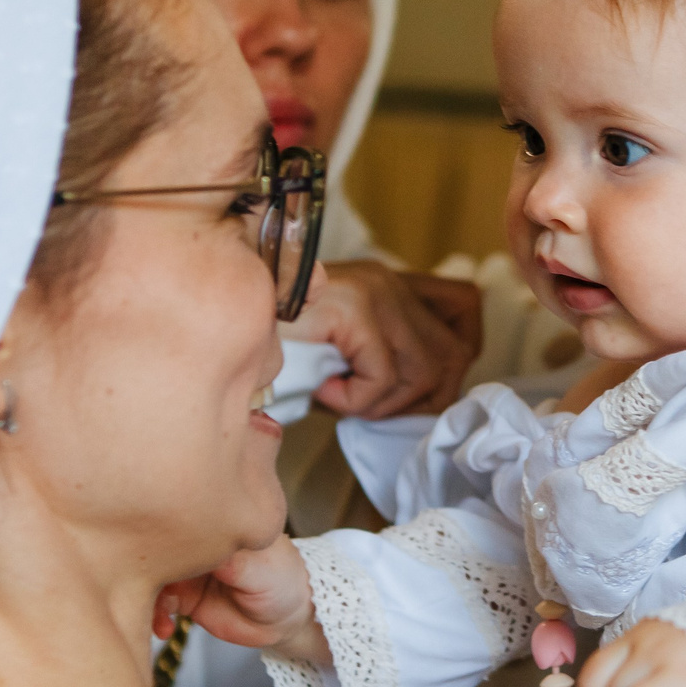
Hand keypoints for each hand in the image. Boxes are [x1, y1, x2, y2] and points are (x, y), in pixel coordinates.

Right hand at [155, 538, 326, 666]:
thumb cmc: (282, 582)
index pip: (183, 519)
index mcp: (217, 523)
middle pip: (159, 548)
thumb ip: (234, 562)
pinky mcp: (181, 596)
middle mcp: (198, 543)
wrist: (285, 618)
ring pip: (152, 576)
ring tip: (160, 618)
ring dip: (148, 597)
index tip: (154, 552)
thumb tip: (204, 550)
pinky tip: (164, 629)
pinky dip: (154, 616)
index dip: (164, 532)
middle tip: (144, 589)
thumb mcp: (263, 570)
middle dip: (146, 568)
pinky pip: (156, 603)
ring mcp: (187, 569)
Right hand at [285, 260, 480, 418]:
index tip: (420, 389)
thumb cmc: (280, 353)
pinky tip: (325, 393)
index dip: (456, 357)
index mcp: (391, 281)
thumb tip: (433, 402)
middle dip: (422, 397)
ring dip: (383, 404)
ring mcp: (372, 290)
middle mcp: (387, 279)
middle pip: (455, 351)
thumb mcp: (348, 354)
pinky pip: (383, 377)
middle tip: (374, 407)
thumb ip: (392, 362)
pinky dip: (356, 401)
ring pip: (423, 371)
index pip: (466, 306)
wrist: (219, 328)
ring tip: (343, 400)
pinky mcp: (352, 309)